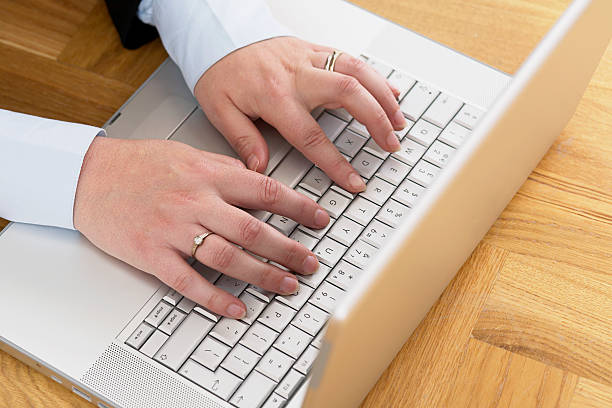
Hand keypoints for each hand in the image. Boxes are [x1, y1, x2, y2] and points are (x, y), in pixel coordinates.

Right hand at [73, 137, 328, 317]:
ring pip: (227, 257)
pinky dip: (215, 299)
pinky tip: (236, 309)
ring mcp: (174, 230)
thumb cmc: (139, 164)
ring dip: (262, 275)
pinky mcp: (152, 255)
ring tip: (287, 285)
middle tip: (311, 263)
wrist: (89, 176)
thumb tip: (257, 180)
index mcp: (208, 175)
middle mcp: (195, 202)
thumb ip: (224, 169)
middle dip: (288, 249)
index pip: (265, 191)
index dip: (298, 207)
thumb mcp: (188, 153)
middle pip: (252, 230)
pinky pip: (189, 282)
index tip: (319, 219)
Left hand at [195, 37, 404, 192]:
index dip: (336, 163)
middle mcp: (297, 74)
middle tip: (391, 144)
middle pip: (348, 94)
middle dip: (376, 121)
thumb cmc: (219, 71)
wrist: (219, 34)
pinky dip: (374, 75)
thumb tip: (260, 169)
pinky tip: (390, 90)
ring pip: (356, 71)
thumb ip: (243, 140)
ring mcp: (308, 58)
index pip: (312, 136)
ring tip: (399, 120)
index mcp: (274, 96)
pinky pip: (350, 58)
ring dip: (383, 96)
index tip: (354, 181)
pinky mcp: (314, 49)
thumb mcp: (220, 110)